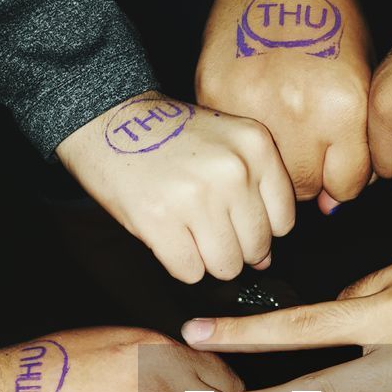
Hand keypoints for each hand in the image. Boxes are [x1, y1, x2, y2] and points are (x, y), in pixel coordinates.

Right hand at [56, 91, 294, 281]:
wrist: (107, 119)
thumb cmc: (170, 137)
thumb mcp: (227, 144)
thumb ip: (255, 194)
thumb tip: (264, 261)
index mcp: (257, 147)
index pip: (284, 223)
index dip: (258, 229)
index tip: (235, 218)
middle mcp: (233, 171)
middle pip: (256, 249)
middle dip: (232, 249)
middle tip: (205, 226)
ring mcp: (197, 197)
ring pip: (225, 267)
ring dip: (206, 260)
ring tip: (187, 231)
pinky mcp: (160, 221)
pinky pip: (189, 273)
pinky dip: (178, 264)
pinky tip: (166, 235)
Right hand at [196, 0, 373, 211]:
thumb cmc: (330, 13)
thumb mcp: (364, 79)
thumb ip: (356, 146)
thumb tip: (334, 205)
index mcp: (342, 106)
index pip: (344, 187)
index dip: (343, 178)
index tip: (336, 163)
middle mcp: (295, 109)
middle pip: (302, 188)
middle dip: (308, 174)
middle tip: (307, 144)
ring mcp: (249, 102)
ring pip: (263, 174)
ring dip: (274, 162)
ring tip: (282, 129)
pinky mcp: (213, 91)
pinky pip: (231, 143)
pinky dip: (243, 136)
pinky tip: (256, 108)